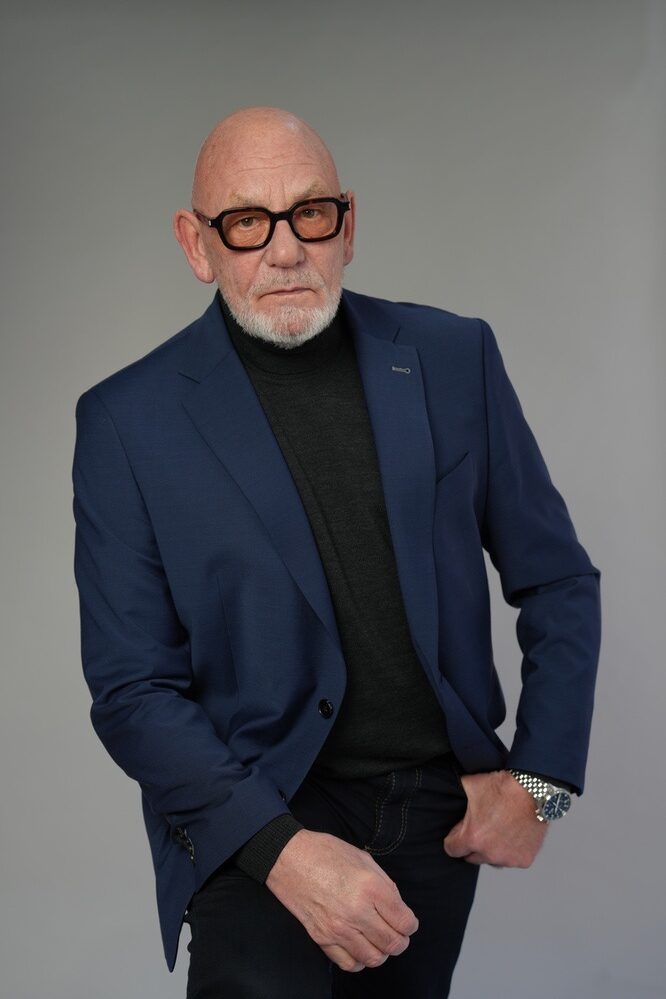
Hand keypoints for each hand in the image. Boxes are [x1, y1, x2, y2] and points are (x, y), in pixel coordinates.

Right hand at [265, 829, 418, 971]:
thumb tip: (397, 908)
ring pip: (374, 958)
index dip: (411, 925)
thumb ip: (384, 884)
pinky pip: (349, 963)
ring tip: (378, 940)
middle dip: (401, 941)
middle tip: (397, 933)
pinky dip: (360, 960)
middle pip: (393, 944)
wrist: (288, 858)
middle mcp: (357, 912)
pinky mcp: (322, 938)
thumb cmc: (325, 852)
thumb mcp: (363, 858)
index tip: (407, 922)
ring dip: (382, 952)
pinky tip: (360, 947)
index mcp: (371, 888)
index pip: (404, 922)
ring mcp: (338, 928)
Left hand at [443, 770, 546, 867]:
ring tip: (499, 829)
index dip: (454, 838)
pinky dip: (511, 850)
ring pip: (492, 859)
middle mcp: (489, 853)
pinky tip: (513, 833)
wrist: (534, 789)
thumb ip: (459, 795)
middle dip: (473, 845)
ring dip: (492, 849)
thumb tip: (450, 789)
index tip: (459, 832)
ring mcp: (508, 859)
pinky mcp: (524, 860)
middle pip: (471, 857)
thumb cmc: (504, 787)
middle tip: (481, 828)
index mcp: (472, 838)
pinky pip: (511, 859)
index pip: (452, 849)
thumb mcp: (471, 784)